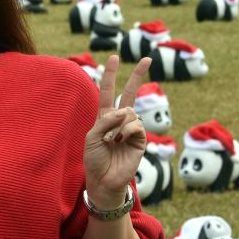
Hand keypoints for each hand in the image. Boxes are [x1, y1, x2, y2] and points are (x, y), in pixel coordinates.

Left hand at [83, 55, 149, 209]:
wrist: (104, 180)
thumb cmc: (94, 160)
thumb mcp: (91, 137)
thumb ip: (105, 120)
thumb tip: (125, 111)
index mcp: (104, 117)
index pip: (107, 92)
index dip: (109, 74)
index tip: (113, 57)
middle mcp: (119, 120)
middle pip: (129, 93)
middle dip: (137, 76)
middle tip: (147, 59)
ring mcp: (131, 129)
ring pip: (129, 112)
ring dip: (118, 124)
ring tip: (112, 140)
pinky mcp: (140, 139)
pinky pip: (135, 124)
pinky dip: (126, 130)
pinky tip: (120, 141)